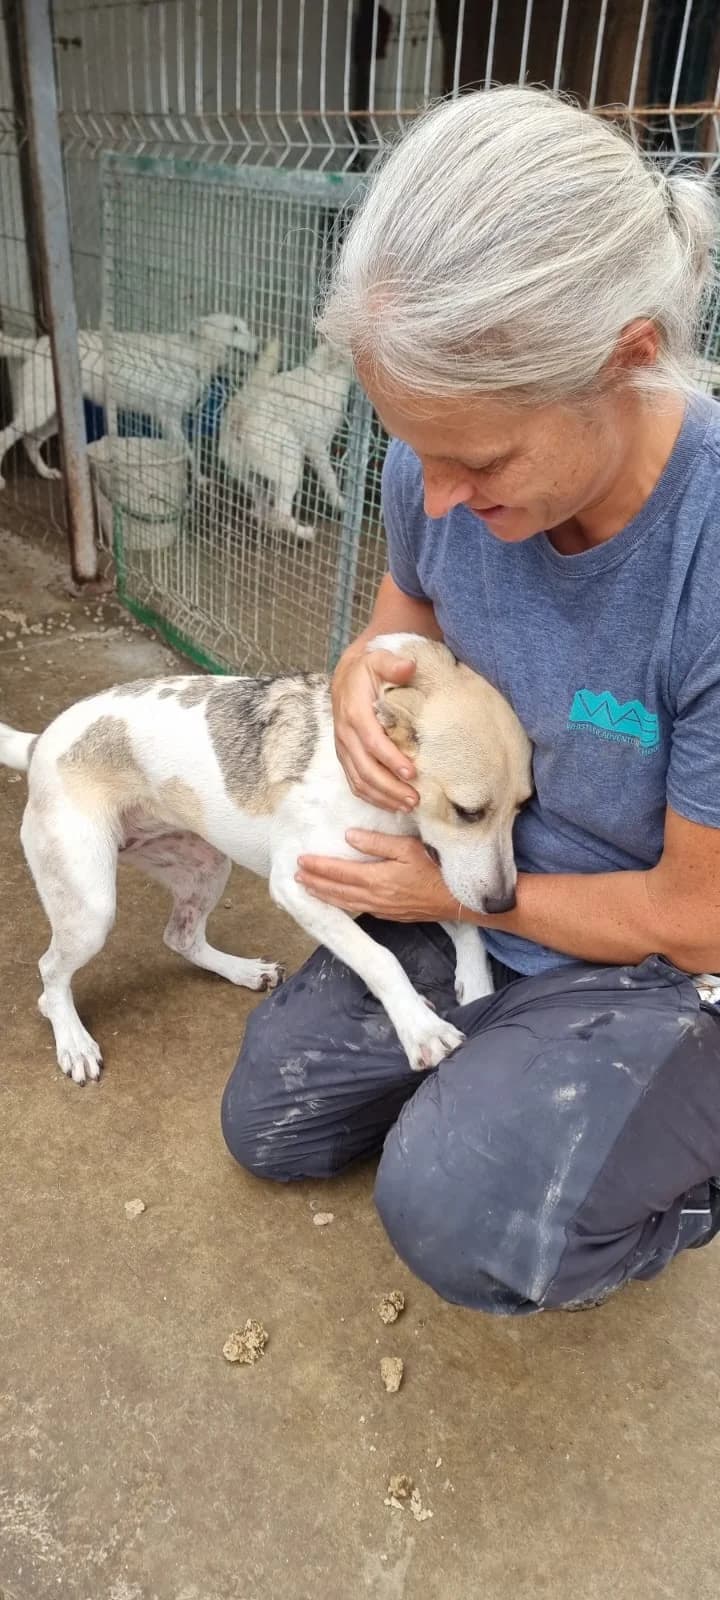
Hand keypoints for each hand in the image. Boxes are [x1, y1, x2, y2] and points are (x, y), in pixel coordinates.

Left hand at [296, 830, 462, 921]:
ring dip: (324, 896)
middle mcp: (374, 897)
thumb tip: (349, 837)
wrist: (456, 901)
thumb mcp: (408, 848)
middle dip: (315, 883)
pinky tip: (337, 901)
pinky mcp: (389, 915)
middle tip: (296, 877)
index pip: (339, 872)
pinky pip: (358, 910)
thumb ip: (378, 843)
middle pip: (336, 891)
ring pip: (345, 903)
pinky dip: (342, 905)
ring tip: (308, 890)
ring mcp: (381, 909)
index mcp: (377, 878)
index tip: (301, 861)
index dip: (318, 867)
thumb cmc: (436, 870)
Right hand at [331, 645, 418, 811]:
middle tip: (415, 798)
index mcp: (355, 712)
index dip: (390, 759)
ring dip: (383, 797)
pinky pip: (355, 783)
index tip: (412, 772)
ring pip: (359, 780)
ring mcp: (344, 749)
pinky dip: (372, 797)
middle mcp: (346, 734)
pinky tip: (392, 804)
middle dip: (390, 787)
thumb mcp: (379, 659)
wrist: (346, 677)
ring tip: (408, 805)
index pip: (372, 741)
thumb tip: (408, 667)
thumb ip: (393, 664)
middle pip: (366, 768)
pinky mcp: (346, 757)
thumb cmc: (368, 670)